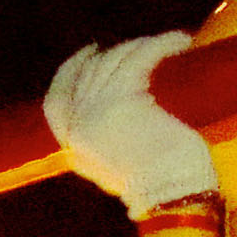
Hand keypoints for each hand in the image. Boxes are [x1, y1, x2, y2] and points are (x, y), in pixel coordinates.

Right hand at [44, 33, 216, 212]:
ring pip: (114, 60)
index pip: (56, 99)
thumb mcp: (119, 169)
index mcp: (72, 147)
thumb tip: (119, 113)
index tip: (91, 52)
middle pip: (89, 73)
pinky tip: (180, 41)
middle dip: (115, 52)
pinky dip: (161, 44)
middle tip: (143, 45)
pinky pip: (139, 57)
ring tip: (172, 46)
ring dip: (142, 45)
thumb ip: (106, 144)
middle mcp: (78, 127)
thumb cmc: (159, 186)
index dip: (72, 70)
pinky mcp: (123, 98)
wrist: (172, 194)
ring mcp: (97, 111)